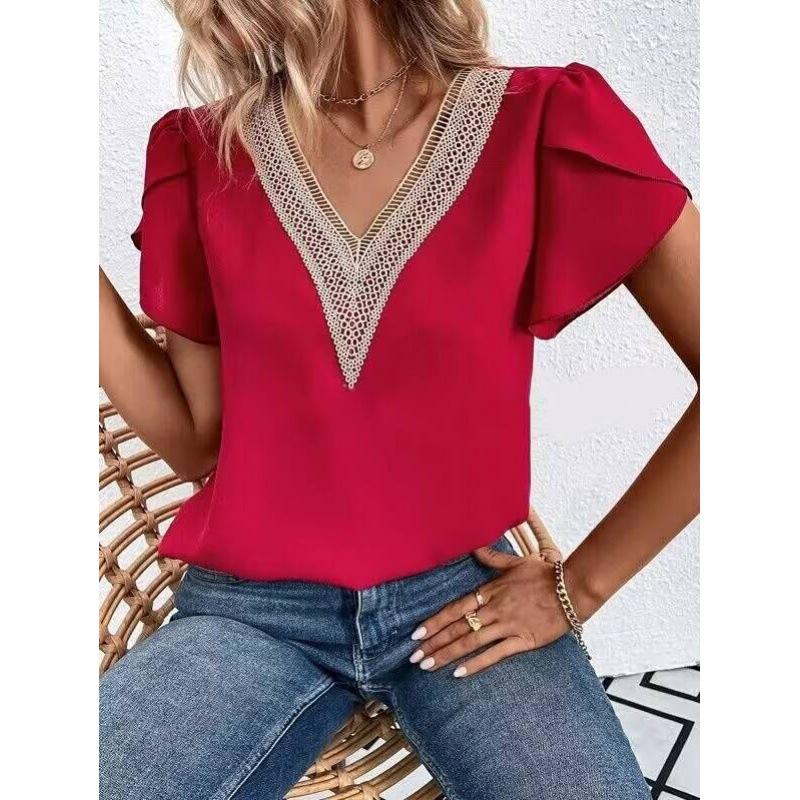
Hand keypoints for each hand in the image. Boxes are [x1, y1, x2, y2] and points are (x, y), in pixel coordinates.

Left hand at [408, 546, 571, 677]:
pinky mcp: (522, 640)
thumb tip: (475, 547)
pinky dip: (475, 664)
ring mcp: (507, 625)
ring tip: (428, 666)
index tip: (416, 633)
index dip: (435, 621)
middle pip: (457, 628)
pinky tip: (459, 673)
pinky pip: (494, 654)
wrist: (572, 589)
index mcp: (489, 591)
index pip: (455, 608)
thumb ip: (492, 558)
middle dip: (434, 643)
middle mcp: (494, 609)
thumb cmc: (544, 575)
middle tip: (414, 657)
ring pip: (470, 642)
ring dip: (447, 655)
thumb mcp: (515, 563)